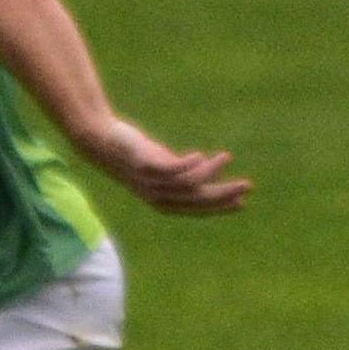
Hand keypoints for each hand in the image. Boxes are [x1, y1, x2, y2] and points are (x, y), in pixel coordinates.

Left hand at [81, 120, 252, 215]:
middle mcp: (156, 196)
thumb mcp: (162, 165)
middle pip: (197, 199)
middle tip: (246, 185)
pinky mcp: (143, 164)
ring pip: (187, 184)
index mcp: (163, 201)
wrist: (102, 140)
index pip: (197, 209)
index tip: (242, 203)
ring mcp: (149, 182)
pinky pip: (169, 170)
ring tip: (226, 157)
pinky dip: (187, 164)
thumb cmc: (135, 154)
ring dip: (210, 171)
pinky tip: (200, 155)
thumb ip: (182, 172)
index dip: (219, 208)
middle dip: (223, 193)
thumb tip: (209, 168)